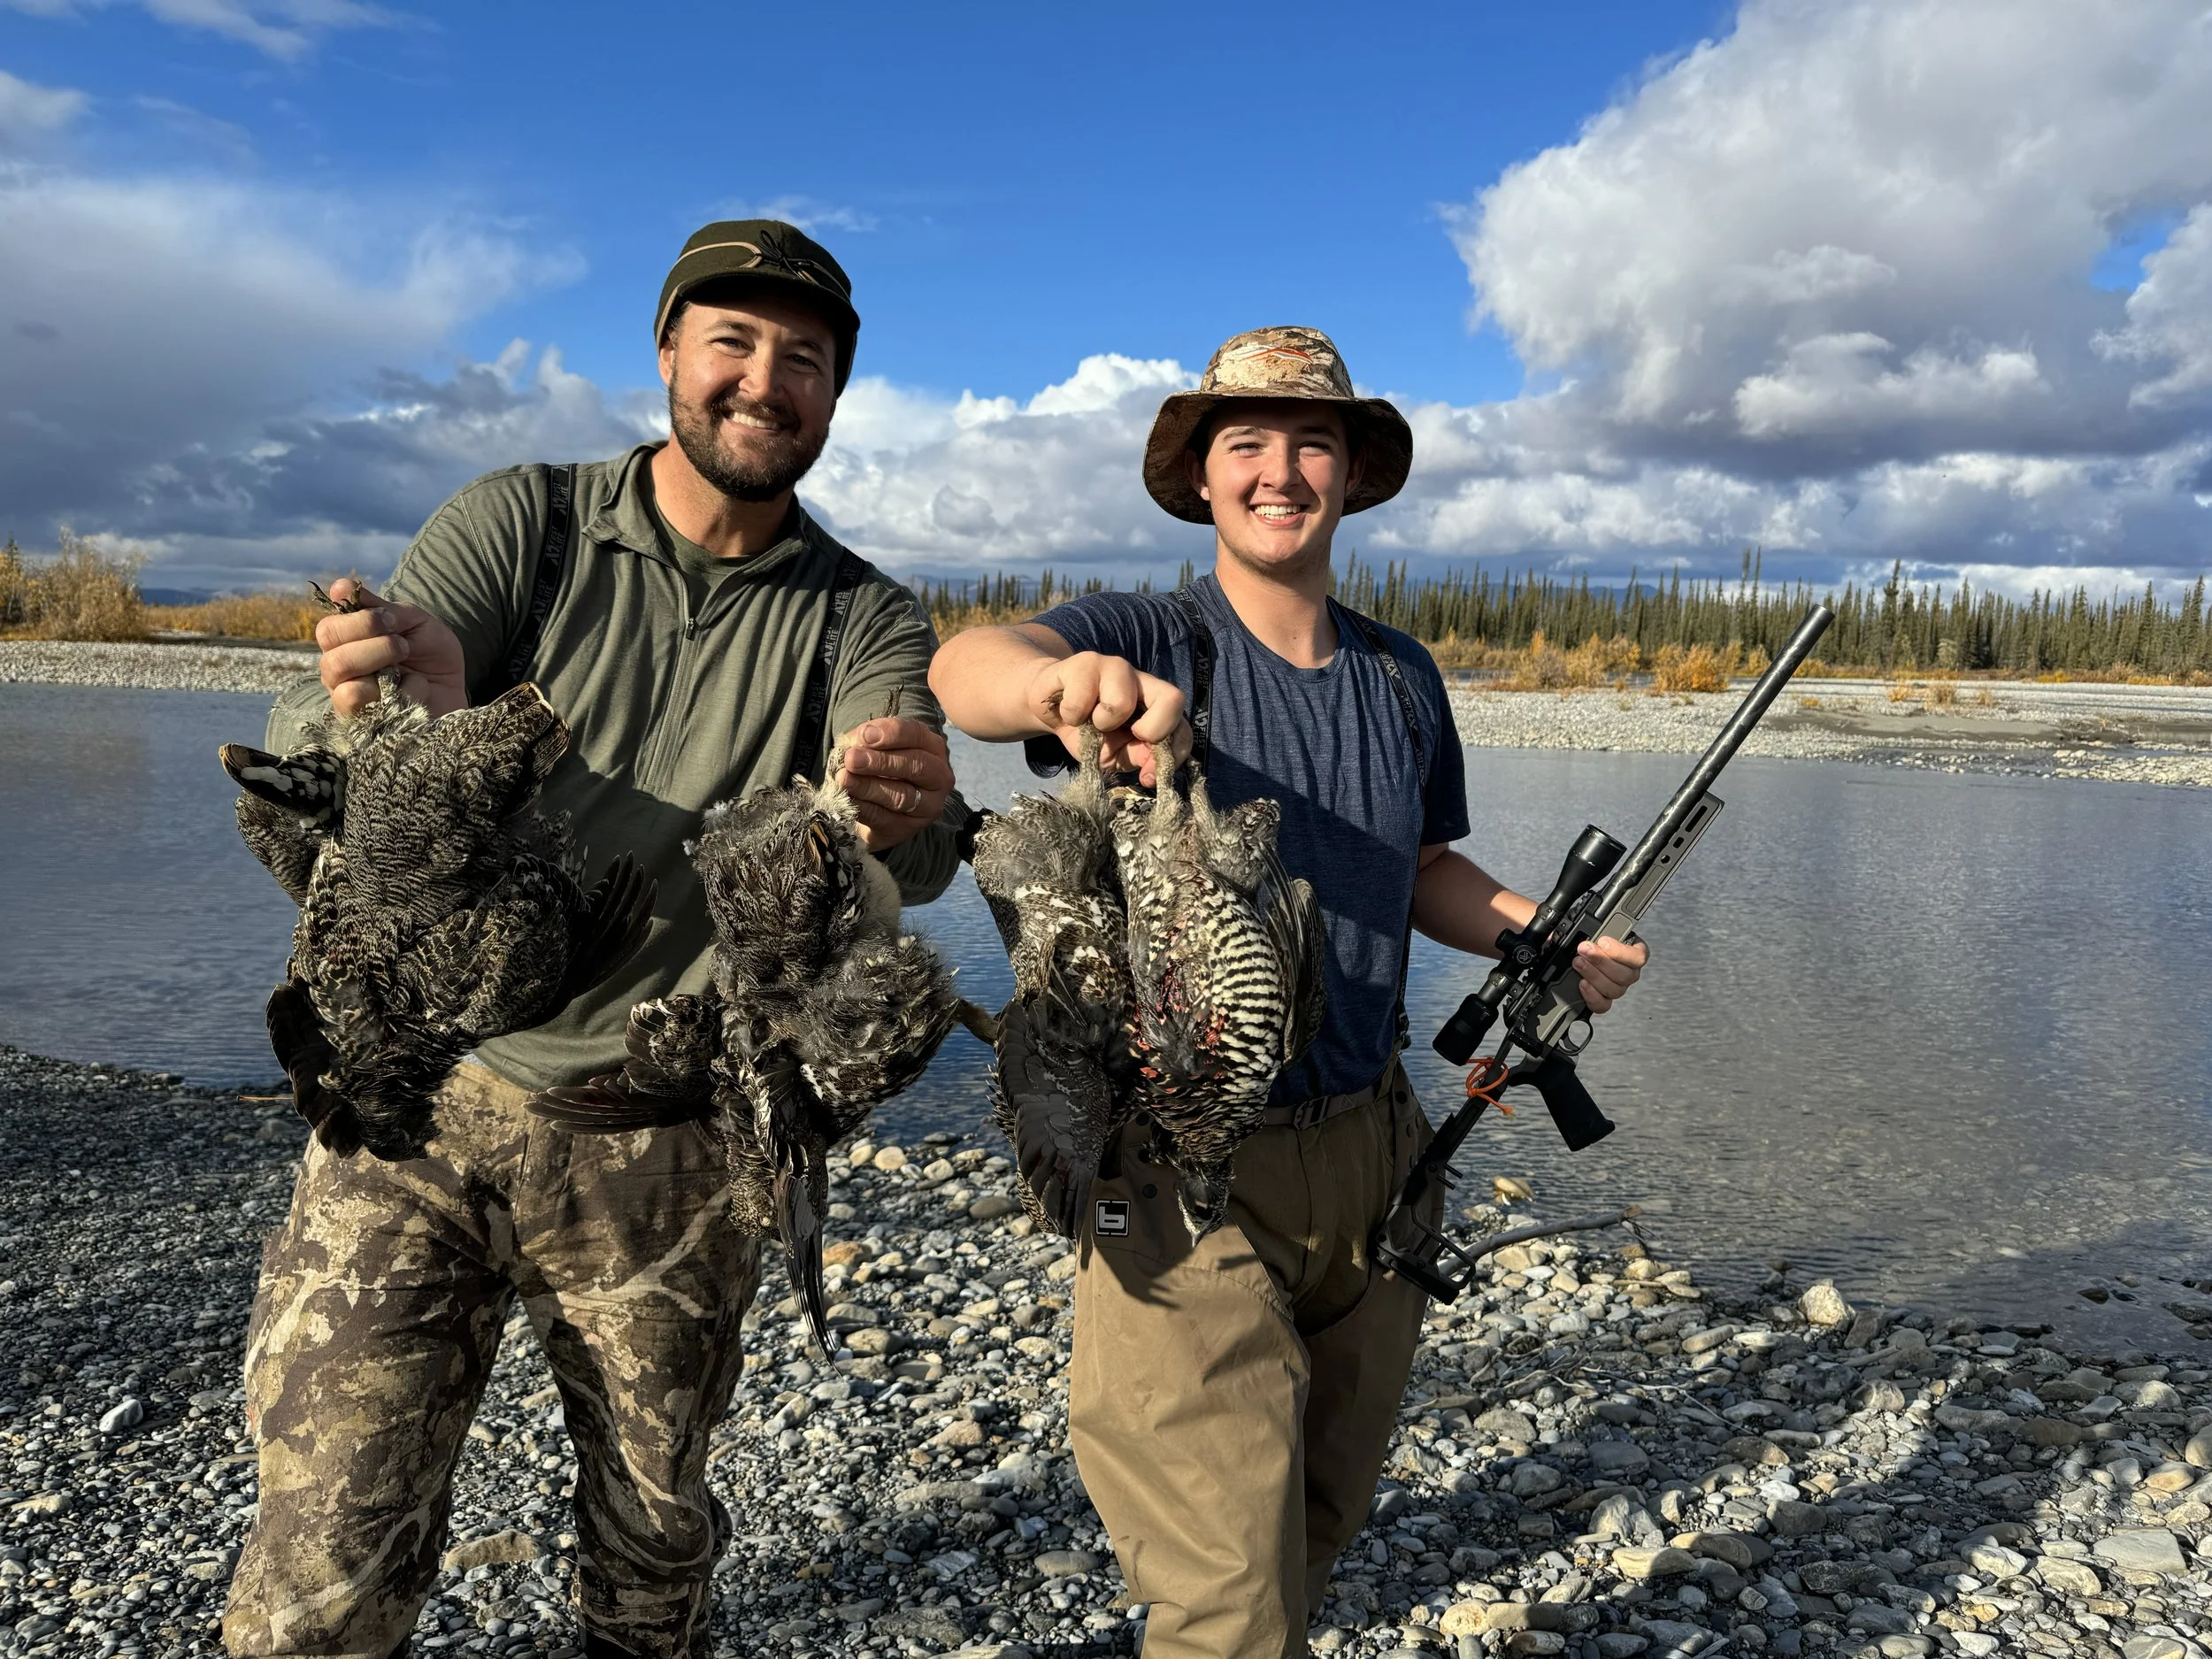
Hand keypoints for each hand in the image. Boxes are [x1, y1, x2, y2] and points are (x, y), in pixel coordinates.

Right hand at [316, 579, 468, 717]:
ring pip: (339, 674)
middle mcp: (339, 671)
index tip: (392, 620)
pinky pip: (359, 700)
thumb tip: (338, 588)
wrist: (456, 693)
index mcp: (347, 644)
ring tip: (406, 667)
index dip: (359, 621)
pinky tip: (412, 690)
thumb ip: (380, 607)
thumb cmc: (432, 656)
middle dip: (373, 642)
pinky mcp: (361, 722)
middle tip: (403, 646)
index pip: (328, 629)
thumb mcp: (415, 623)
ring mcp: (346, 699)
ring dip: (380, 661)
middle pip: (331, 652)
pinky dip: (396, 690)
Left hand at [837, 716, 952, 850]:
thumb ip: (867, 740)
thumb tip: (855, 742)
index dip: (892, 734)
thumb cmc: (879, 767)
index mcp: (932, 747)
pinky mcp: (910, 828)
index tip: (865, 736)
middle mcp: (938, 776)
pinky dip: (863, 807)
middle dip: (881, 762)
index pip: (917, 735)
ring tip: (844, 779)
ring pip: (901, 796)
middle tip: (851, 759)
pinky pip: (885, 818)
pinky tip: (847, 798)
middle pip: (916, 766)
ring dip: (869, 787)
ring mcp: (928, 805)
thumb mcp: (875, 746)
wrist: (878, 805)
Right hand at [1026, 651, 1190, 786]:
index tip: (1147, 776)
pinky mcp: (1085, 662)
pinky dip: (1071, 716)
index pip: (1184, 727)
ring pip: (1121, 702)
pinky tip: (1070, 711)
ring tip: (1089, 722)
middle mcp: (1143, 682)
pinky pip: (1081, 701)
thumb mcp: (1116, 754)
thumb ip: (1138, 756)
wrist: (1050, 709)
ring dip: (1100, 724)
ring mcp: (1116, 667)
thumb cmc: (1088, 733)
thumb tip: (1152, 768)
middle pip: (1174, 699)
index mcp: (1156, 706)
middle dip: (1153, 729)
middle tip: (1126, 736)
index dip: (1173, 755)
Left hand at [1573, 936, 1648, 1014]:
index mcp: (1635, 953)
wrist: (1585, 952)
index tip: (1603, 941)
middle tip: (1584, 949)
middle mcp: (1630, 973)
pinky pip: (1603, 1005)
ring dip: (1593, 975)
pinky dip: (1592, 996)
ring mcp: (1618, 988)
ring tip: (1578, 962)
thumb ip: (1600, 931)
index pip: (1639, 958)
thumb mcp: (1600, 930)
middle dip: (1600, 961)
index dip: (1620, 952)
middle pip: (1625, 976)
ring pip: (1614, 990)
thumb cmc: (1597, 939)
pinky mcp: (1604, 1000)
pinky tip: (1582, 983)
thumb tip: (1592, 937)